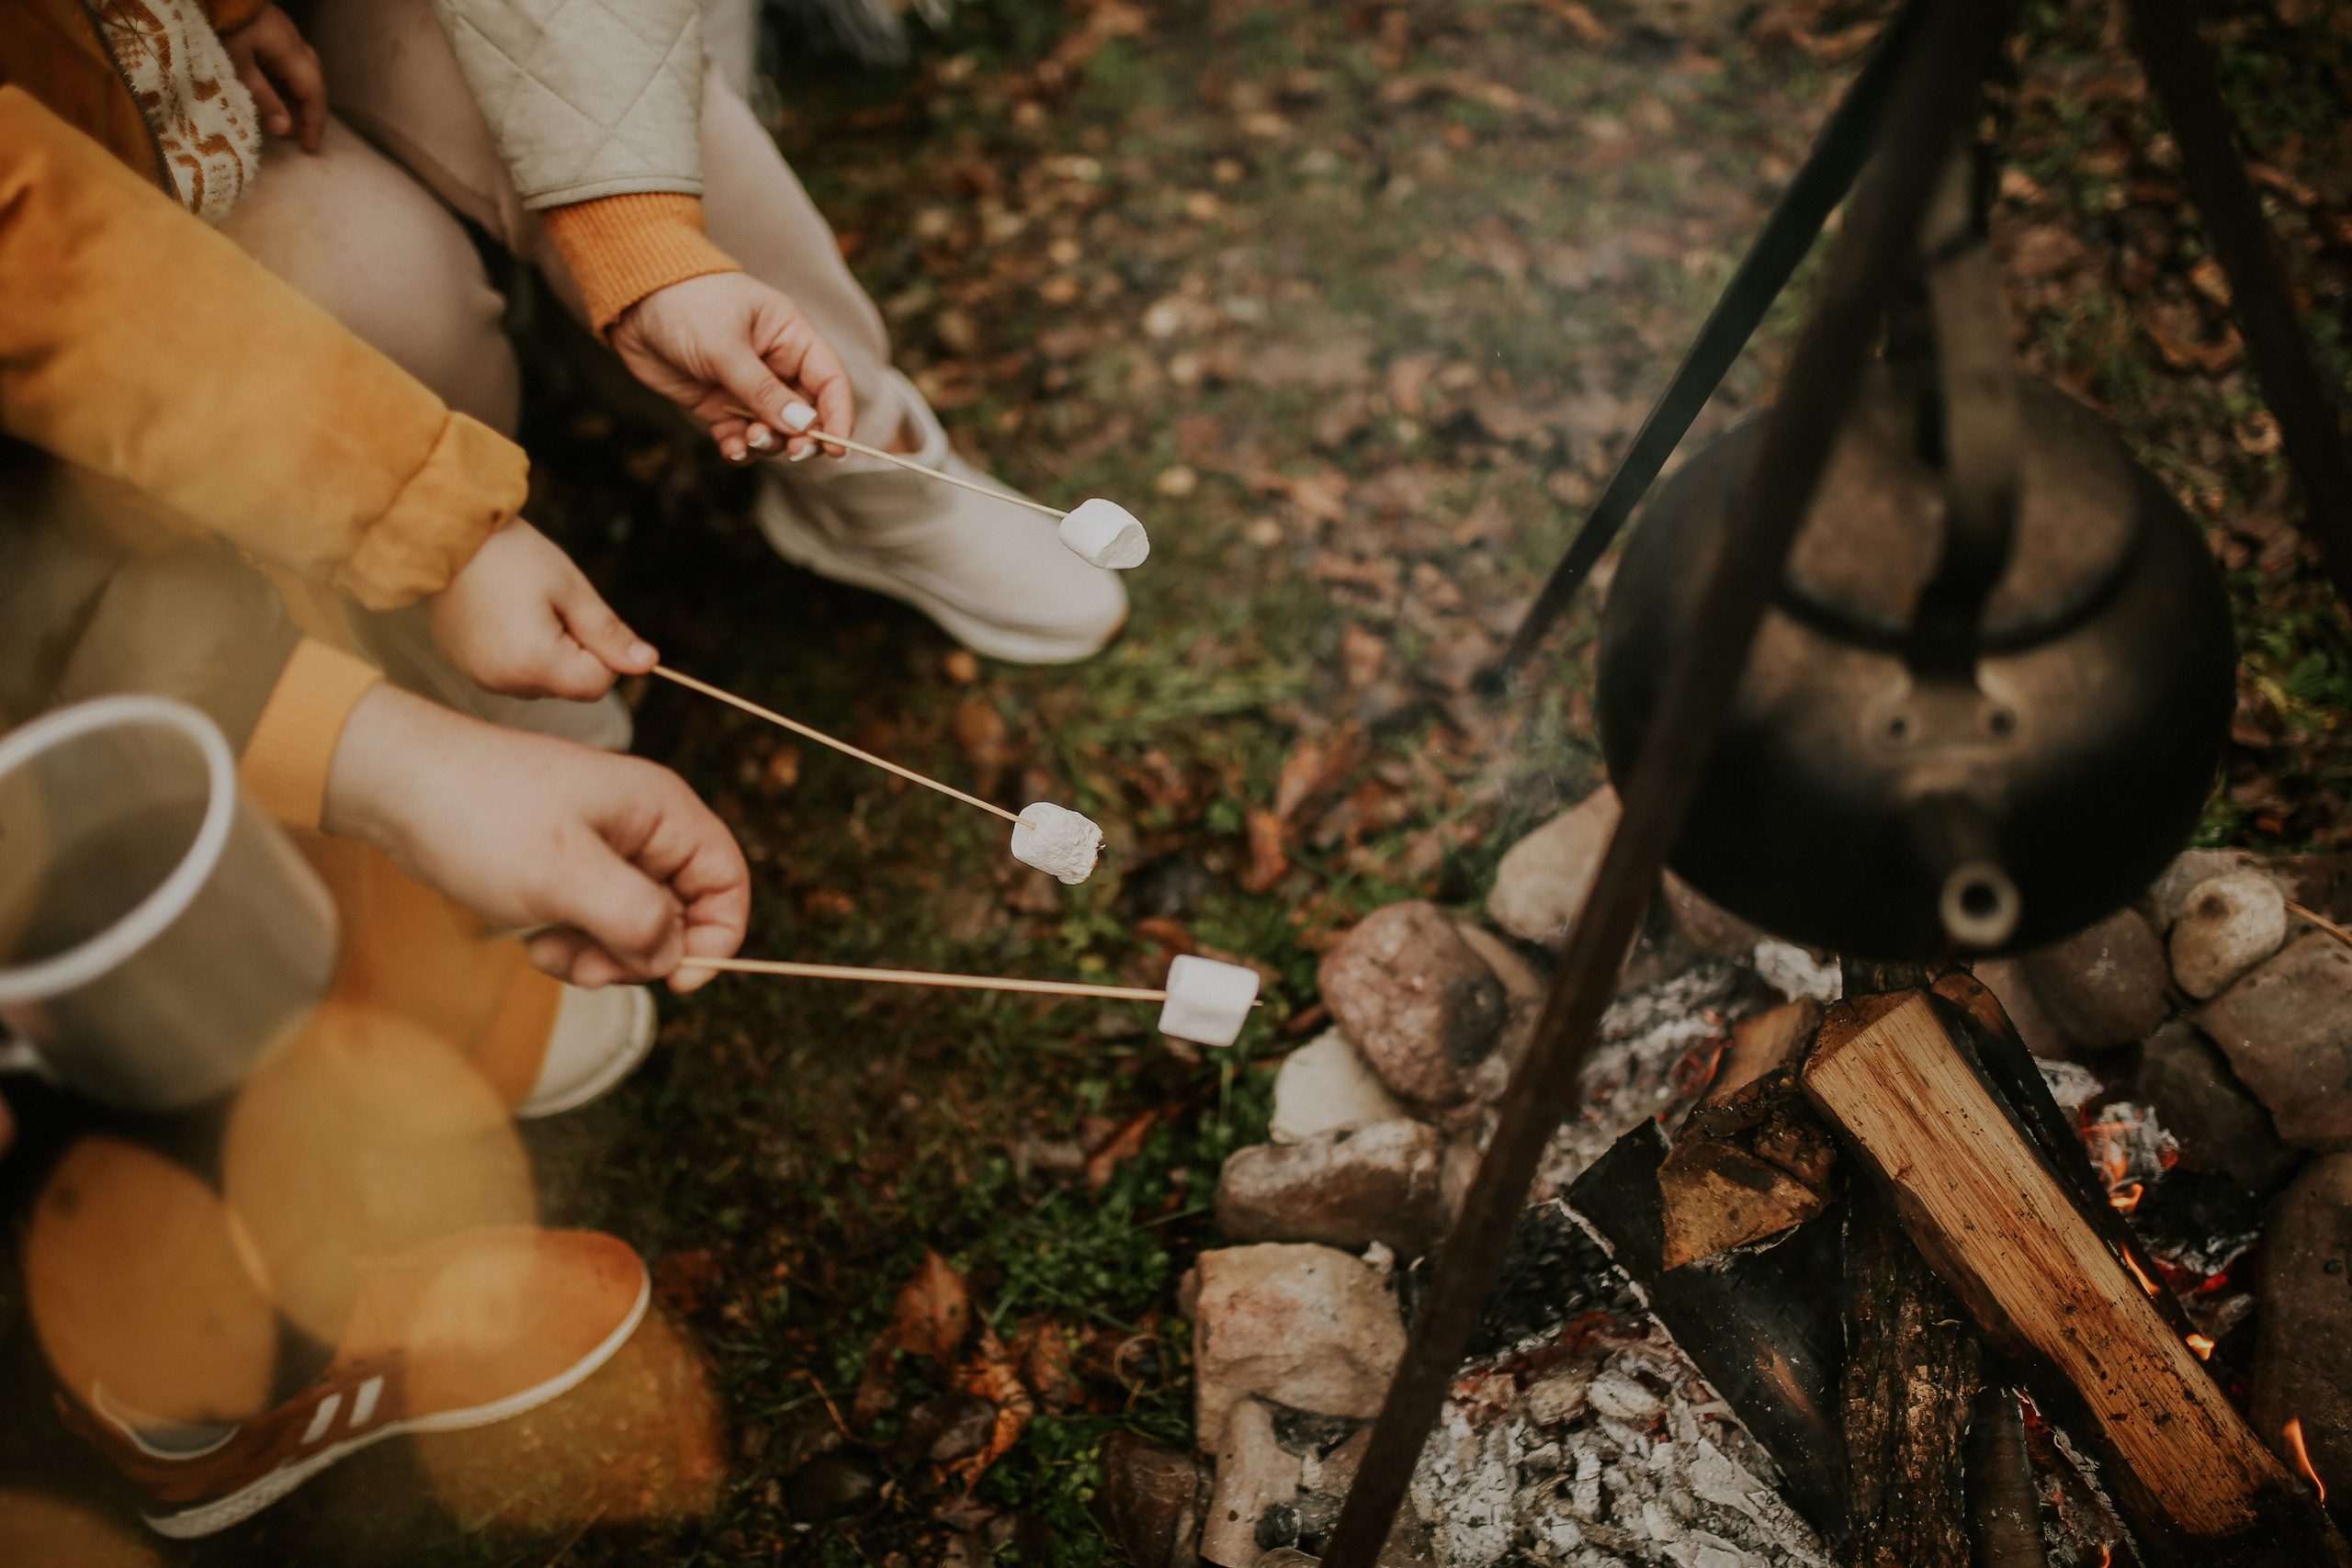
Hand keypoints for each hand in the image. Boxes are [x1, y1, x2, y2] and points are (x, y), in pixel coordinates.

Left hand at [220, 3, 326, 151]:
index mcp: (292, 54)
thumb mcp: (239, 65)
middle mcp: (296, 45)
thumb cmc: (224, 25)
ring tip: (286, 120)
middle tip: (299, 137)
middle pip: (313, 85)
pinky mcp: (272, 32)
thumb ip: (264, 97)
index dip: (314, 123)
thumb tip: (285, 130)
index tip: (310, 148)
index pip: (314, 95)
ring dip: (297, 100)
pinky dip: (287, 85)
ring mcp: (285, 37)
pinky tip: (275, 95)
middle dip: (309, 113)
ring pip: (303, 74)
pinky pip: (289, 64)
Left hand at [324, 685, 749, 990]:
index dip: (716, 937)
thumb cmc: (481, 817)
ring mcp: (604, 846)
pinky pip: (596, 920)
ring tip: (550, 953)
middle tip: (589, 969)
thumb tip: (673, 956)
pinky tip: (534, 942)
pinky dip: (574, 943)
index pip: (727, 880)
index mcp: (659, 810)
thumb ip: (637, 919)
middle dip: (642, 953)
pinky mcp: (568, 865)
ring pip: (636, 923)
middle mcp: (640, 826)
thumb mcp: (566, 876)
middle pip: (683, 911)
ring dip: (601, 955)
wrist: (396, 787)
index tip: (677, 981)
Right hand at [427, 520, 654, 700]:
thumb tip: (649, 665)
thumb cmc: (512, 554)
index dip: (603, 651)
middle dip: (574, 650)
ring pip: (542, 681)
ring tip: (520, 606)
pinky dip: (519, 652)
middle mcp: (504, 681)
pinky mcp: (465, 668)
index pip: (598, 684)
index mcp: (534, 663)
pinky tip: (502, 615)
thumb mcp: (571, 588)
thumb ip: (609, 633)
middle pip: (569, 685)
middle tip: (547, 604)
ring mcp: (481, 678)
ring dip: (547, 652)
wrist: (443, 535)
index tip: (582, 614)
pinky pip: (512, 673)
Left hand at [609, 272, 855, 464]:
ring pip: (773, 430)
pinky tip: (731, 450)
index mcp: (791, 336)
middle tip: (792, 452)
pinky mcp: (718, 405)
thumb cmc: (685, 305)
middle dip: (802, 437)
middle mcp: (775, 364)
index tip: (837, 449)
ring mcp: (747, 387)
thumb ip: (763, 390)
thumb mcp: (726, 347)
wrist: (630, 302)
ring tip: (747, 439)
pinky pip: (740, 437)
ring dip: (767, 443)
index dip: (838, 415)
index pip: (829, 380)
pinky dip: (739, 449)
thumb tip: (805, 427)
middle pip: (807, 413)